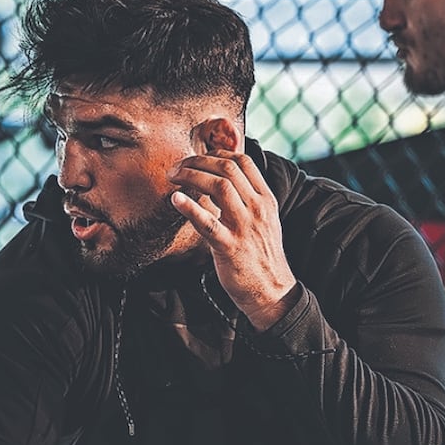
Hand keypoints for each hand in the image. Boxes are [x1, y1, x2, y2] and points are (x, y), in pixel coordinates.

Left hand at [169, 149, 297, 330]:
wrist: (272, 291)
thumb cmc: (260, 255)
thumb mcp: (262, 222)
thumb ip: (246, 200)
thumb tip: (218, 182)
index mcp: (265, 199)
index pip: (243, 161)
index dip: (216, 153)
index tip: (197, 158)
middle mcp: (257, 208)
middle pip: (227, 168)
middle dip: (198, 161)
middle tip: (177, 167)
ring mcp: (244, 227)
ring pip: (219, 187)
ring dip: (191, 176)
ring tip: (173, 177)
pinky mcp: (229, 247)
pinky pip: (207, 223)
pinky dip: (189, 208)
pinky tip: (175, 200)